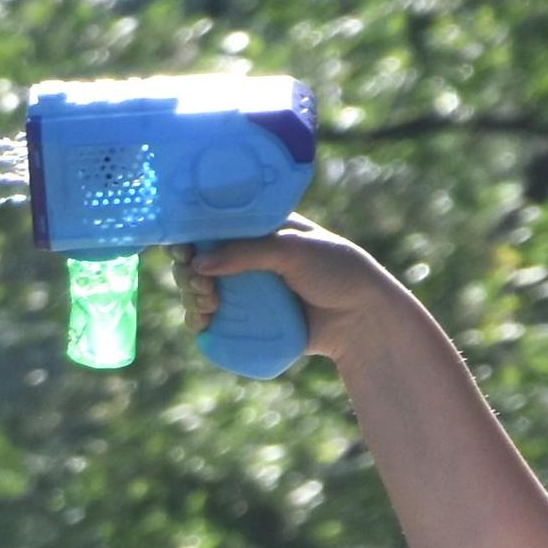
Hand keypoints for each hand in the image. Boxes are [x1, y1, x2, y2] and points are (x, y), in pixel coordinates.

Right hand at [185, 224, 408, 367]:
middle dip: (188, 272)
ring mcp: (246, 289)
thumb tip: (198, 263)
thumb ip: (247, 252)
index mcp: (259, 228)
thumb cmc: (337, 271)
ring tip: (209, 303)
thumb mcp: (293, 250)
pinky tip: (203, 322)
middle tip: (203, 284)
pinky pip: (213, 320)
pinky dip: (199, 320)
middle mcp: (247, 256)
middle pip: (198, 260)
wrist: (363, 318)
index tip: (183, 250)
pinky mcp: (248, 320)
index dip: (191, 236)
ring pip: (199, 290)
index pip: (213, 225)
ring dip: (192, 296)